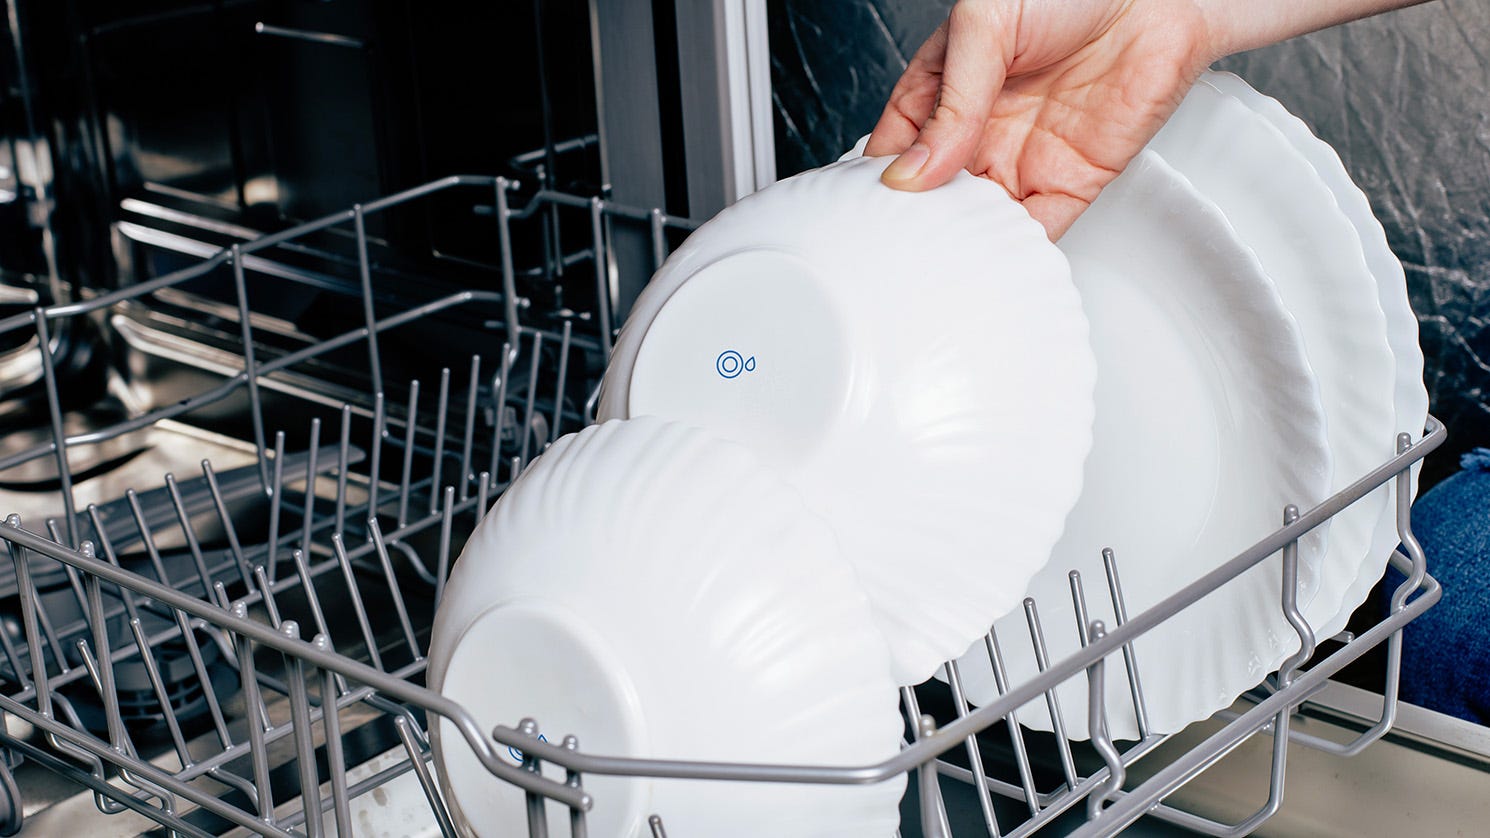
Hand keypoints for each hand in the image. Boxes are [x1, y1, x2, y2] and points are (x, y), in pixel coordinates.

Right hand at [865, 0, 1215, 239]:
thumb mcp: (985, 27)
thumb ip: (950, 102)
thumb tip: (912, 171)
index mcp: (947, 88)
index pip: (898, 146)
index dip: (879, 179)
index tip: (868, 209)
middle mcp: (982, 128)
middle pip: (935, 194)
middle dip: (917, 223)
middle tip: (898, 247)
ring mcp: (1024, 157)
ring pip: (980, 218)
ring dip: (961, 242)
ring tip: (938, 262)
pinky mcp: (1073, 180)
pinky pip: (1037, 228)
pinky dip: (1014, 251)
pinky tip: (990, 260)